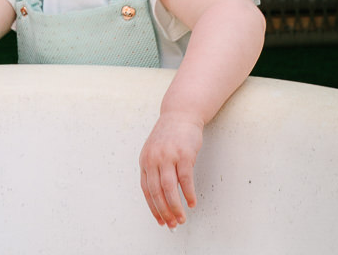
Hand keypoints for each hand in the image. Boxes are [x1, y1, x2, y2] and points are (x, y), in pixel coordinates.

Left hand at [139, 113, 203, 227]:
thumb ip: (155, 171)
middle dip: (164, 211)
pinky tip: (192, 202)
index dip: (153, 208)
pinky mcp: (183, 154)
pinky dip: (188, 193)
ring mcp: (168, 156)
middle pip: (157, 192)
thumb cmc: (169, 136)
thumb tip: (161, 198)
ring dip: (176, 206)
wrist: (180, 114)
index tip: (161, 221)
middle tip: (173, 224)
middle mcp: (154, 159)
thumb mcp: (155, 151)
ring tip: (182, 218)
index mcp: (145, 161)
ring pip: (169, 188)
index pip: (147, 190)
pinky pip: (185, 179)